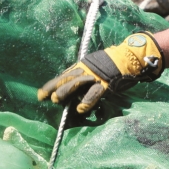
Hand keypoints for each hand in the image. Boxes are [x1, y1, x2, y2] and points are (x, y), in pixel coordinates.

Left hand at [38, 33, 163, 113]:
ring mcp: (95, 76)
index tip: (40, 95)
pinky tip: (81, 109)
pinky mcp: (105, 83)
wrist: (128, 58)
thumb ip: (82, 77)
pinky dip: (87, 101)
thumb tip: (72, 93)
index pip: (62, 76)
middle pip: (66, 79)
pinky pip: (94, 93)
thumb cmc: (110, 65)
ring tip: (56, 100)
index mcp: (81, 67)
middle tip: (46, 98)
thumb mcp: (92, 67)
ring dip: (66, 92)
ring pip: (77, 84)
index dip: (51, 86)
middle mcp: (85, 70)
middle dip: (54, 88)